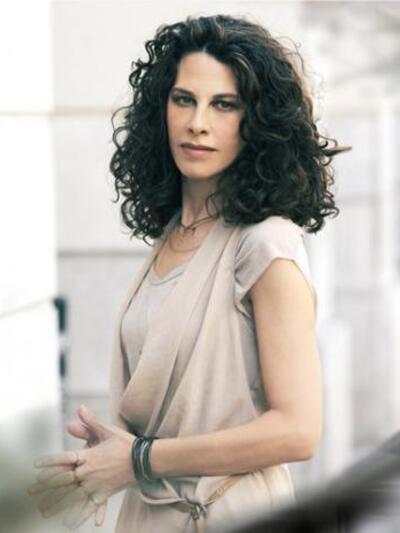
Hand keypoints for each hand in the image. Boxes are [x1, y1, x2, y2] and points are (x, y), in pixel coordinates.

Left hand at [28, 405, 135, 528]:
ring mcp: (96, 485)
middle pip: (63, 481)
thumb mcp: (107, 430)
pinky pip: (88, 507)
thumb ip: (91, 422)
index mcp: (88, 456)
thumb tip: (80, 408)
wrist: (143, 459)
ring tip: (43, 511)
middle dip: (45, 487)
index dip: (49, 461)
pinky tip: (70, 523)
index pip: (64, 459)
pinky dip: (79, 515)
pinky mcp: (104, 494)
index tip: (36, 465)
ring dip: (56, 504)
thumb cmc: (125, 443)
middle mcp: (89, 472)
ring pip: (72, 497)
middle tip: (31, 492)